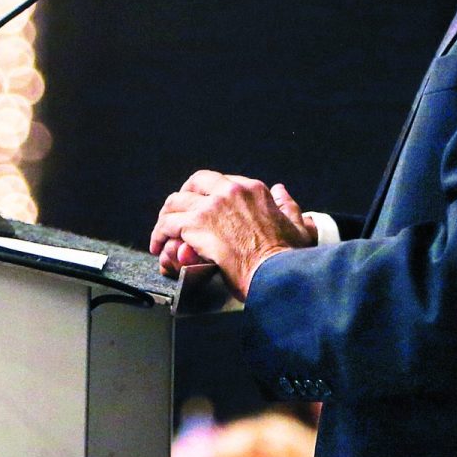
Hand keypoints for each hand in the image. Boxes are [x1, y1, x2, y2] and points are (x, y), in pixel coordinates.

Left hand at [150, 170, 315, 297]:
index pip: (220, 182)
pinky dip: (159, 234)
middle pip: (194, 184)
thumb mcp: (299, 227)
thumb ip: (288, 206)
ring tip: (162, 232)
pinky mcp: (196, 225)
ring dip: (166, 218)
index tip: (202, 207)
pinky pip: (167, 224)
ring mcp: (211, 206)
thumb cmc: (288, 258)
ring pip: (176, 203)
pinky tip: (158, 245)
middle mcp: (230, 191)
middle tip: (176, 215)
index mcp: (253, 190)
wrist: (278, 275)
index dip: (207, 194)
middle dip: (183, 198)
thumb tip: (281, 191)